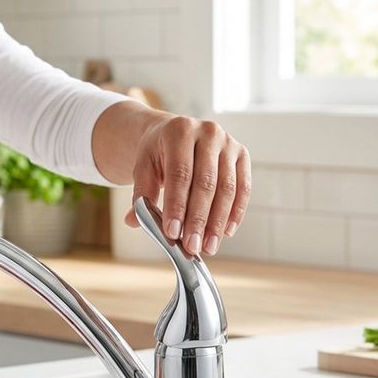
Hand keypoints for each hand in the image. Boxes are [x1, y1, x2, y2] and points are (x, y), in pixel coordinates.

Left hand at [122, 113, 250, 255]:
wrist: (176, 133)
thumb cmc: (159, 153)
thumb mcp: (144, 167)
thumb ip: (141, 193)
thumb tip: (134, 221)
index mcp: (179, 131)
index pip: (179, 174)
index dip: (177, 205)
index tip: (172, 233)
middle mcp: (208, 133)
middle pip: (205, 183)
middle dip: (198, 219)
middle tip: (191, 246)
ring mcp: (229, 143)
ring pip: (227, 188)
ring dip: (217, 222)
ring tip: (208, 246)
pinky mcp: (242, 155)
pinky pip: (243, 188)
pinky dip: (235, 213)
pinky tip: (226, 232)